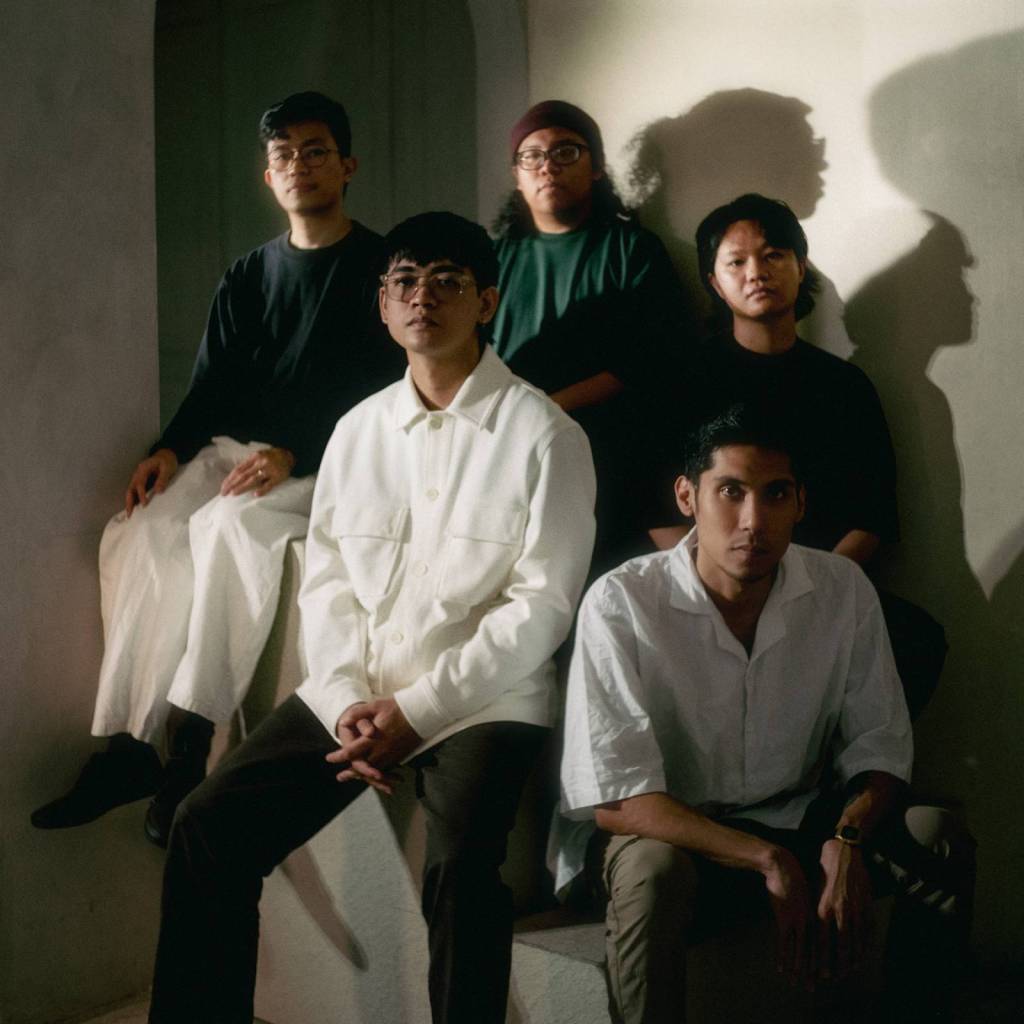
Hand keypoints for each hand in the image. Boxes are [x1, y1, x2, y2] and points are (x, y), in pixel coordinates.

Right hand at [125, 448, 177, 515]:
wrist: (166, 455)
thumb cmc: (167, 461)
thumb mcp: (167, 468)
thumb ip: (162, 479)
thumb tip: (158, 491)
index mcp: (143, 468)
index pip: (140, 484)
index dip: (141, 495)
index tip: (144, 504)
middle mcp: (138, 473)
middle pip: (130, 488)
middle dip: (129, 501)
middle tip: (130, 513)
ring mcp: (138, 477)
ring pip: (130, 490)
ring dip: (129, 501)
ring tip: (129, 514)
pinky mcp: (141, 481)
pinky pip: (134, 490)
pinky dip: (133, 499)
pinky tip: (134, 508)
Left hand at [220, 447, 294, 496]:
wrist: (288, 455)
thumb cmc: (270, 458)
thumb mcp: (258, 457)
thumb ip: (248, 465)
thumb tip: (233, 477)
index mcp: (254, 457)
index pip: (238, 469)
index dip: (229, 478)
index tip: (223, 487)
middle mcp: (260, 462)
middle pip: (243, 475)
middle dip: (232, 484)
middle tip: (223, 493)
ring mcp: (269, 469)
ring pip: (254, 479)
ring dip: (242, 487)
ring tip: (233, 494)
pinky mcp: (278, 476)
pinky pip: (270, 484)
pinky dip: (263, 489)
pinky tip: (256, 495)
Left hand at [325, 699, 422, 794]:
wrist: (421, 713)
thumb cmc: (397, 708)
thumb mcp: (376, 706)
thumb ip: (358, 714)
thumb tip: (343, 721)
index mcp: (373, 739)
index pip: (351, 751)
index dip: (339, 756)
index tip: (329, 758)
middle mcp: (381, 750)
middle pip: (362, 766)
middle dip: (351, 772)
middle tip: (340, 777)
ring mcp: (391, 755)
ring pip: (374, 770)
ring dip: (364, 776)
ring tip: (354, 778)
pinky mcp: (399, 756)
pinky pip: (386, 769)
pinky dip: (378, 774)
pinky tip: (374, 775)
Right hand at [763, 846, 812, 986]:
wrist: (782, 866)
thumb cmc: (791, 876)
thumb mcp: (803, 893)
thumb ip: (805, 907)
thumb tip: (804, 917)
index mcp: (816, 915)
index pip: (819, 944)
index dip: (820, 961)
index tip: (821, 974)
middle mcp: (810, 922)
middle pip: (812, 952)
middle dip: (811, 971)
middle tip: (812, 987)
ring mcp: (798, 922)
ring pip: (799, 951)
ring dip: (798, 969)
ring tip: (797, 982)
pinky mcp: (785, 919)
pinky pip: (785, 943)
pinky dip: (783, 957)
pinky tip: (782, 969)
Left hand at [815, 839, 872, 980]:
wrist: (843, 851)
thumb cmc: (824, 870)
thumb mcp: (814, 890)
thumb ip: (815, 909)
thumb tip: (810, 927)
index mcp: (823, 907)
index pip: (822, 940)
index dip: (822, 958)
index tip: (821, 973)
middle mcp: (840, 910)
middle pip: (841, 945)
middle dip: (840, 964)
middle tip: (837, 977)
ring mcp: (855, 908)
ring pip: (857, 940)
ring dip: (854, 957)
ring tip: (851, 970)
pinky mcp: (866, 904)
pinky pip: (868, 929)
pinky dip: (866, 943)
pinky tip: (864, 953)